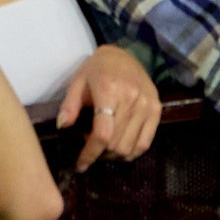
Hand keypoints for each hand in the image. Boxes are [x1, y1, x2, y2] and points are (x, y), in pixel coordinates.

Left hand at [54, 45, 160, 170]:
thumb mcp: (78, 81)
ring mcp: (147, 105)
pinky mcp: (157, 109)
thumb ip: (69, 105)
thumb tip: (62, 127)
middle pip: (116, 143)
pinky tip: (120, 151)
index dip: (90, 153)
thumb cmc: (97, 69)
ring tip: (103, 150)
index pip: (102, 133)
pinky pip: (145, 142)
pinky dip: (132, 152)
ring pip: (130, 147)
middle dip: (100, 154)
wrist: (123, 54)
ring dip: (114, 155)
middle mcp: (131, 98)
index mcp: (109, 90)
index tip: (81, 165)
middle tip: (90, 149)